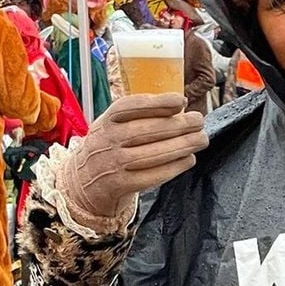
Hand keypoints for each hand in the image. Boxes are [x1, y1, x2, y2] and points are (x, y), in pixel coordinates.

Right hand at [57, 92, 207, 231]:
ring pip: (153, 154)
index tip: (181, 100)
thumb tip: (179, 107)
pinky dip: (174, 167)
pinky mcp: (122, 185)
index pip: (129, 107)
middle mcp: (108, 141)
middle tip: (199, 121)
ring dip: (182, 146)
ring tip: (201, 139)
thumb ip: (137, 116)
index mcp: (106, 121)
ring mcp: (114, 164)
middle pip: (146, 131)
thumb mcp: (112, 125)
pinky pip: (153, 176)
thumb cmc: (108, 147)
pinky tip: (189, 159)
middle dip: (178, 125)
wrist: (83, 181)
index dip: (157, 103)